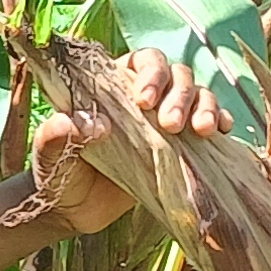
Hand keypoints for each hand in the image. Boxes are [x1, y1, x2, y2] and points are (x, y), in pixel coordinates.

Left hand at [22, 47, 230, 234]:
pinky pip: (209, 123)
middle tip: (171, 125)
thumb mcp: (49, 154)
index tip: (144, 100)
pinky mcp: (181, 146)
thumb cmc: (58, 174)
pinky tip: (222, 132)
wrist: (73, 211)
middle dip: (179, 95)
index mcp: (112, 86)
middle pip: (176, 75)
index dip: (150, 72)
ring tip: (202, 131)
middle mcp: (143, 97)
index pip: (141, 60)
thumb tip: (92, 124)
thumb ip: (58, 135)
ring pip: (198, 95)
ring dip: (204, 106)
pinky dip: (220, 121)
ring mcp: (165, 120)